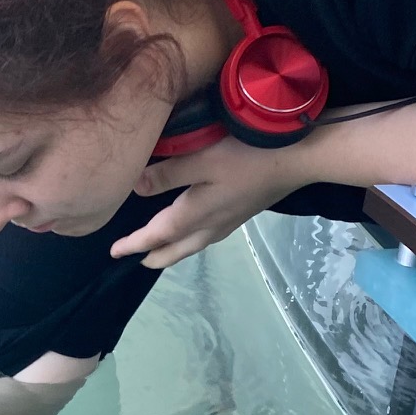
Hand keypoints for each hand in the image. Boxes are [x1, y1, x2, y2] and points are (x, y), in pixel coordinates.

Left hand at [111, 138, 305, 269]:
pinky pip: (209, 235)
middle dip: (155, 255)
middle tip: (137, 260)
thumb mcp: (202, 159)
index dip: (134, 243)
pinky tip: (197, 231)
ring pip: (194, 244)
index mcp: (196, 214)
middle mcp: (212, 225)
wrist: (301, 157)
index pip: (156, 235)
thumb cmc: (249, 154)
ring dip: (174, 250)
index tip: (114, 251)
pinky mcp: (244, 211)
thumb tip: (135, 188)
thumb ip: (167, 174)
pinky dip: (193, 240)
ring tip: (162, 253)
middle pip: (177, 248)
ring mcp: (231, 221)